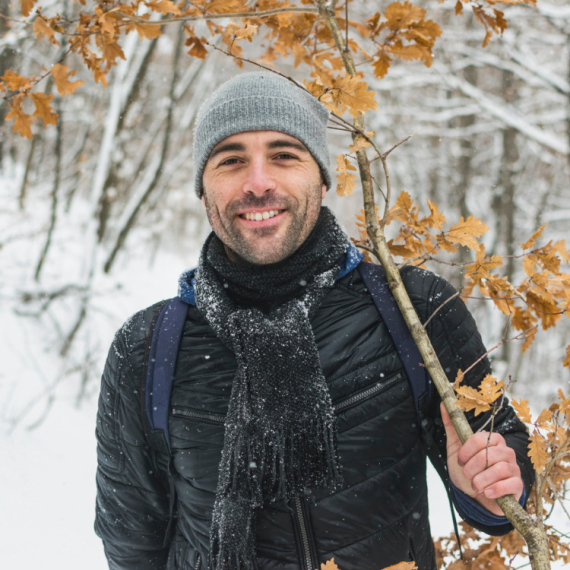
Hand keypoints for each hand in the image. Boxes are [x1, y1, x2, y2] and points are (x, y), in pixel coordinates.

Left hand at [441, 402, 522, 516]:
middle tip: (466, 475)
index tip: (460, 460)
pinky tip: (486, 492)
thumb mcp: (456, 447)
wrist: (475, 496)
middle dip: (471, 468)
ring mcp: (514, 467)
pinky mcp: (518, 484)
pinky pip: (510, 484)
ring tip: (475, 485)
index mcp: (492, 439)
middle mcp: (506, 451)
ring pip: (498, 470)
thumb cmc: (467, 469)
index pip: (479, 439)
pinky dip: (495, 490)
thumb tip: (443, 403)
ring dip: (480, 480)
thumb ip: (452, 426)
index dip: (465, 452)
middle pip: (487, 455)